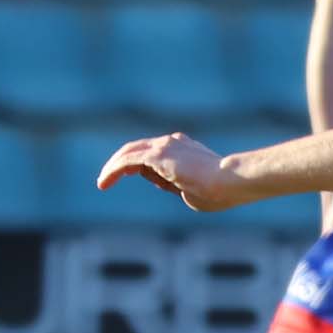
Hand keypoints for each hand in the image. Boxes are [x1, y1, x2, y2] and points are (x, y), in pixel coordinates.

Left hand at [96, 133, 248, 210]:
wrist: (230, 181)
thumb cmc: (219, 191)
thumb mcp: (191, 190)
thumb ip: (173, 184)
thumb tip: (159, 182)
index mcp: (183, 148)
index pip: (154, 153)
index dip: (140, 166)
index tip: (134, 178)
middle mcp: (171, 142)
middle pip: (137, 149)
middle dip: (121, 163)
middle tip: (108, 178)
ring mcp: (164, 146)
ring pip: (129, 152)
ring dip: (113, 167)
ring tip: (102, 183)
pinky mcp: (156, 155)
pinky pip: (127, 161)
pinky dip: (113, 170)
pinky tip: (104, 182)